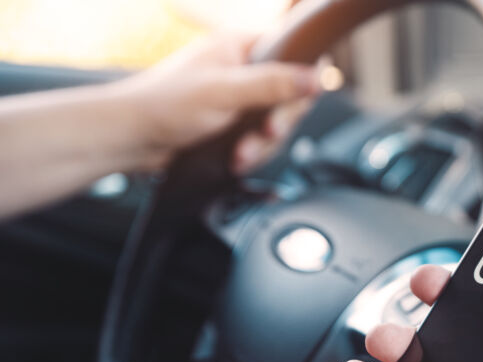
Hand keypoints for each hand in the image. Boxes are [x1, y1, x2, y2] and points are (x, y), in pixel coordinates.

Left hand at [115, 32, 319, 172]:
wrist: (130, 138)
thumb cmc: (163, 105)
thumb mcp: (223, 92)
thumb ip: (271, 84)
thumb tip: (316, 77)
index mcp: (241, 45)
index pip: (296, 53)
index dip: (304, 80)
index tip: (298, 102)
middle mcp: (244, 68)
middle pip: (291, 96)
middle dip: (277, 123)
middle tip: (264, 133)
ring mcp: (240, 97)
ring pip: (277, 122)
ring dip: (262, 144)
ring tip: (240, 153)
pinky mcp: (234, 123)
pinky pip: (261, 139)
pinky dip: (252, 152)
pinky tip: (235, 158)